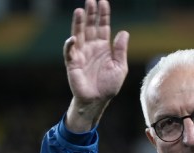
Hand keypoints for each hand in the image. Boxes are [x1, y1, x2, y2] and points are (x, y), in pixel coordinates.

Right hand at [63, 0, 128, 131]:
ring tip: (80, 11)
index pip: (102, 27)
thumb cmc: (109, 85)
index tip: (103, 2)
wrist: (98, 100)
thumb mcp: (120, 67)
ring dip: (79, 23)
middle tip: (90, 1)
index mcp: (103, 47)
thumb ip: (121, 50)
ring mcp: (81, 54)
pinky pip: (70, 52)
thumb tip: (124, 32)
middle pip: (90, 26)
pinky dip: (70, 45)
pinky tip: (73, 38)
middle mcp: (91, 47)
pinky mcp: (73, 63)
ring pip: (79, 34)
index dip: (103, 15)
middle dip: (91, 14)